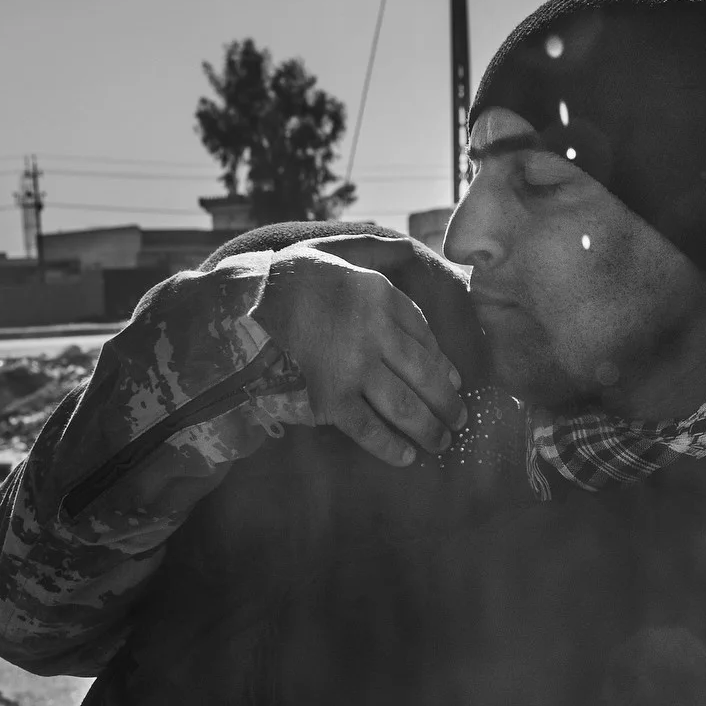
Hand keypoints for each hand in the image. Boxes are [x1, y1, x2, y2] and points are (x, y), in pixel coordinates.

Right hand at [254, 247, 464, 466]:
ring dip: (428, 430)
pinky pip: (368, 428)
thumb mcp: (338, 249)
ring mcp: (354, 367)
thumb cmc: (291, 275)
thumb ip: (375, 249)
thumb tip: (407, 248)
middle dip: (447, 403)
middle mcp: (376, 332)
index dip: (442, 363)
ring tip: (441, 444)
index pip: (424, 336)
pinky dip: (390, 447)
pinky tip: (406, 457)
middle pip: (425, 375)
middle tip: (459, 420)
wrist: (246, 302)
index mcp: (381, 296)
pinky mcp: (331, 397)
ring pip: (405, 405)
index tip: (454, 381)